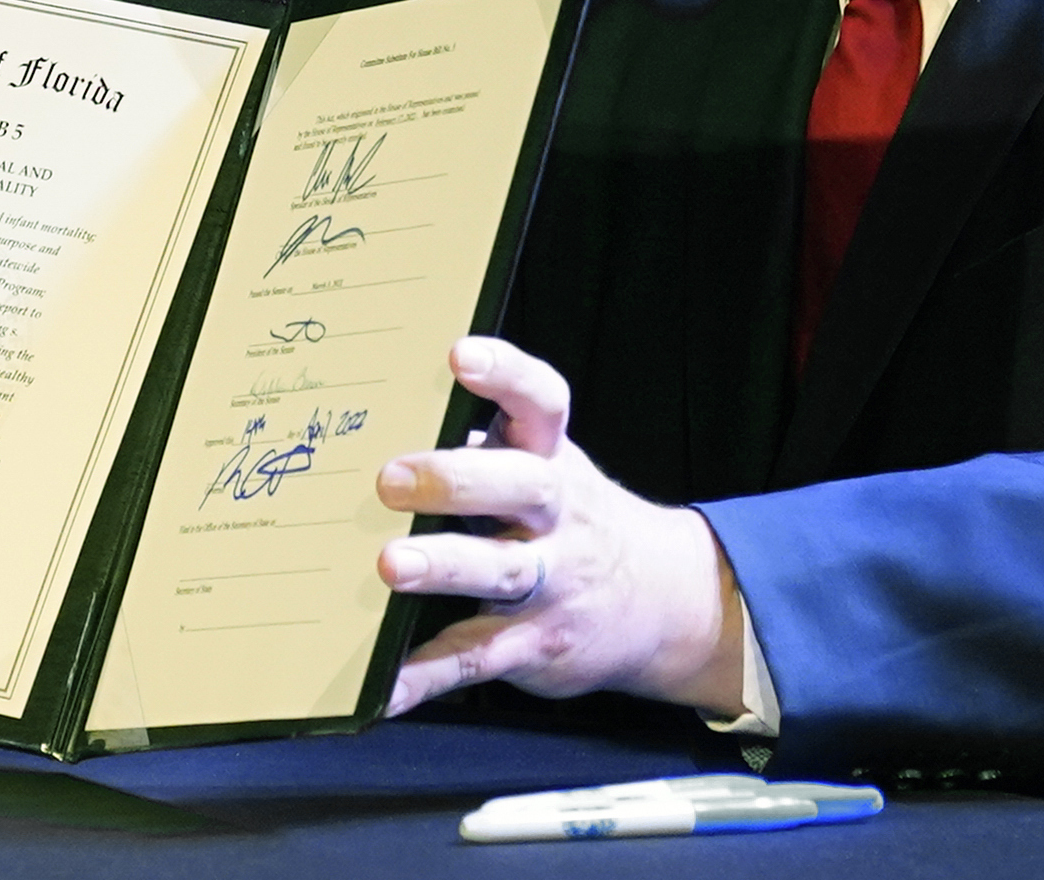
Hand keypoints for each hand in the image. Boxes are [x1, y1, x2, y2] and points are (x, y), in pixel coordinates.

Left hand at [375, 337, 741, 717]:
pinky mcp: (536, 643)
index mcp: (551, 456)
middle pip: (521, 487)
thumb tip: (381, 427)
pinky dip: (427, 675)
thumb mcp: (543, 468)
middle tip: (392, 478)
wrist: (661, 602)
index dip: (505, 375)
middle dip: (459, 480)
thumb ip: (482, 447)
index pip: (541, 402)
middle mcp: (556, 513)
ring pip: (501, 570)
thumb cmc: (566, 516)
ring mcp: (551, 581)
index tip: (459, 356)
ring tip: (391, 566)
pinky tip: (382, 688)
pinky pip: (478, 657)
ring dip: (445, 567)